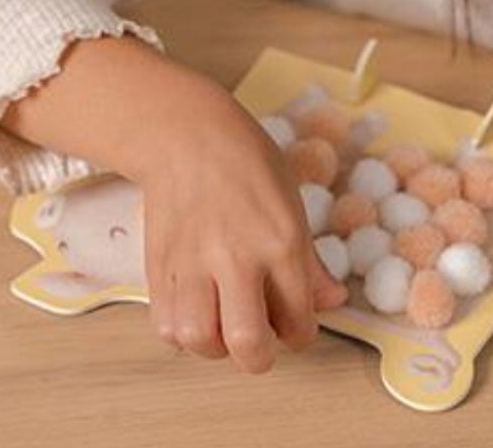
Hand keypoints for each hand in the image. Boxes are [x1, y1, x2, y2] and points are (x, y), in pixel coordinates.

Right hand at [2, 35, 346, 373]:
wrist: (185, 134)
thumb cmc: (244, 160)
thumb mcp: (292, 203)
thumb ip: (309, 262)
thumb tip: (332, 300)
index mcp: (281, 242)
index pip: (299, 323)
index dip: (300, 334)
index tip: (293, 326)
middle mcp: (237, 258)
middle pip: (248, 346)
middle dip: (259, 358)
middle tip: (258, 341)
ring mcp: (194, 263)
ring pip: (200, 341)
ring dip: (214, 345)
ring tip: (221, 322)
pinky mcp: (160, 264)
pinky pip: (166, 325)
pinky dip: (180, 330)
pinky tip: (195, 309)